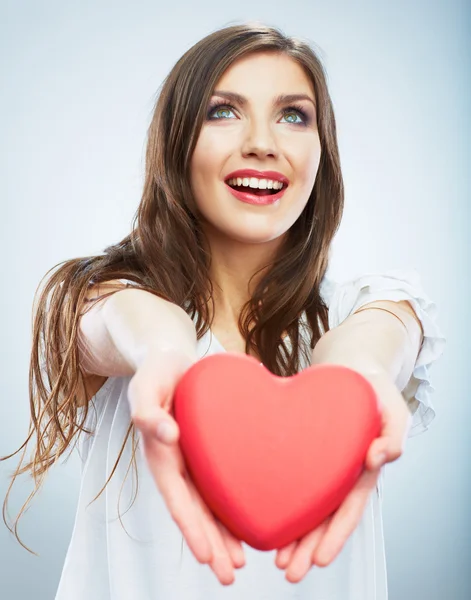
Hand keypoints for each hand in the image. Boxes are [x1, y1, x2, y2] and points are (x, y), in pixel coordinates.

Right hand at [128, 349, 245, 584]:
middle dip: (211, 545)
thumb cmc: (156, 373)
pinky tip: (250, 519)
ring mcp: (194, 460)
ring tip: (241, 563)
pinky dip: (233, 504)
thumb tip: (166, 436)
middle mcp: (178, 464)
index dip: (191, 529)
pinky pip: (223, 481)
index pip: (178, 499)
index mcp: (161, 455)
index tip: (206, 558)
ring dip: (223, 534)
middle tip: (230, 575)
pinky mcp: (210, 450)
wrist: (171, 360)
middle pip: (195, 511)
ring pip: (210, 504)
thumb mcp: (145, 387)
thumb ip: (149, 411)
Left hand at [275, 369, 411, 582]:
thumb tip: (380, 458)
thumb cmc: (374, 389)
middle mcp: (339, 473)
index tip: (320, 560)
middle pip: (323, 517)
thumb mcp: (393, 409)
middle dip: (308, 547)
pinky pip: (289, 477)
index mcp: (360, 469)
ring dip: (293, 533)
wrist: (350, 367)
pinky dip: (279, 497)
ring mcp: (320, 464)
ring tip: (275, 558)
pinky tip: (261, 511)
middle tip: (288, 571)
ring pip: (305, 505)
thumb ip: (392, 434)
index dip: (334, 536)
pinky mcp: (301, 449)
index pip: (348, 509)